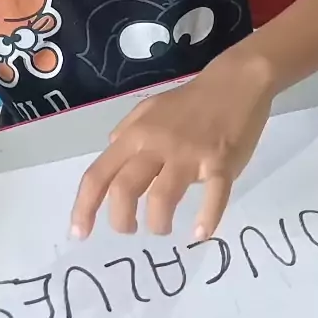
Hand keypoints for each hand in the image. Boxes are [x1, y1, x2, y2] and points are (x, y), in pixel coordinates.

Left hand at [71, 51, 272, 239]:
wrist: (237, 83)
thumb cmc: (191, 101)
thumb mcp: (150, 108)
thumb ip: (127, 132)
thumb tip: (110, 153)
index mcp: (136, 134)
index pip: (99, 174)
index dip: (84, 207)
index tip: (80, 233)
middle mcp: (157, 145)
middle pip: (124, 190)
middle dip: (121, 220)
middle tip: (129, 229)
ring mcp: (190, 154)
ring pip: (162, 197)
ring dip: (158, 223)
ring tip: (161, 228)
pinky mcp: (221, 162)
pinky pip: (212, 197)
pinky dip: (206, 220)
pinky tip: (200, 233)